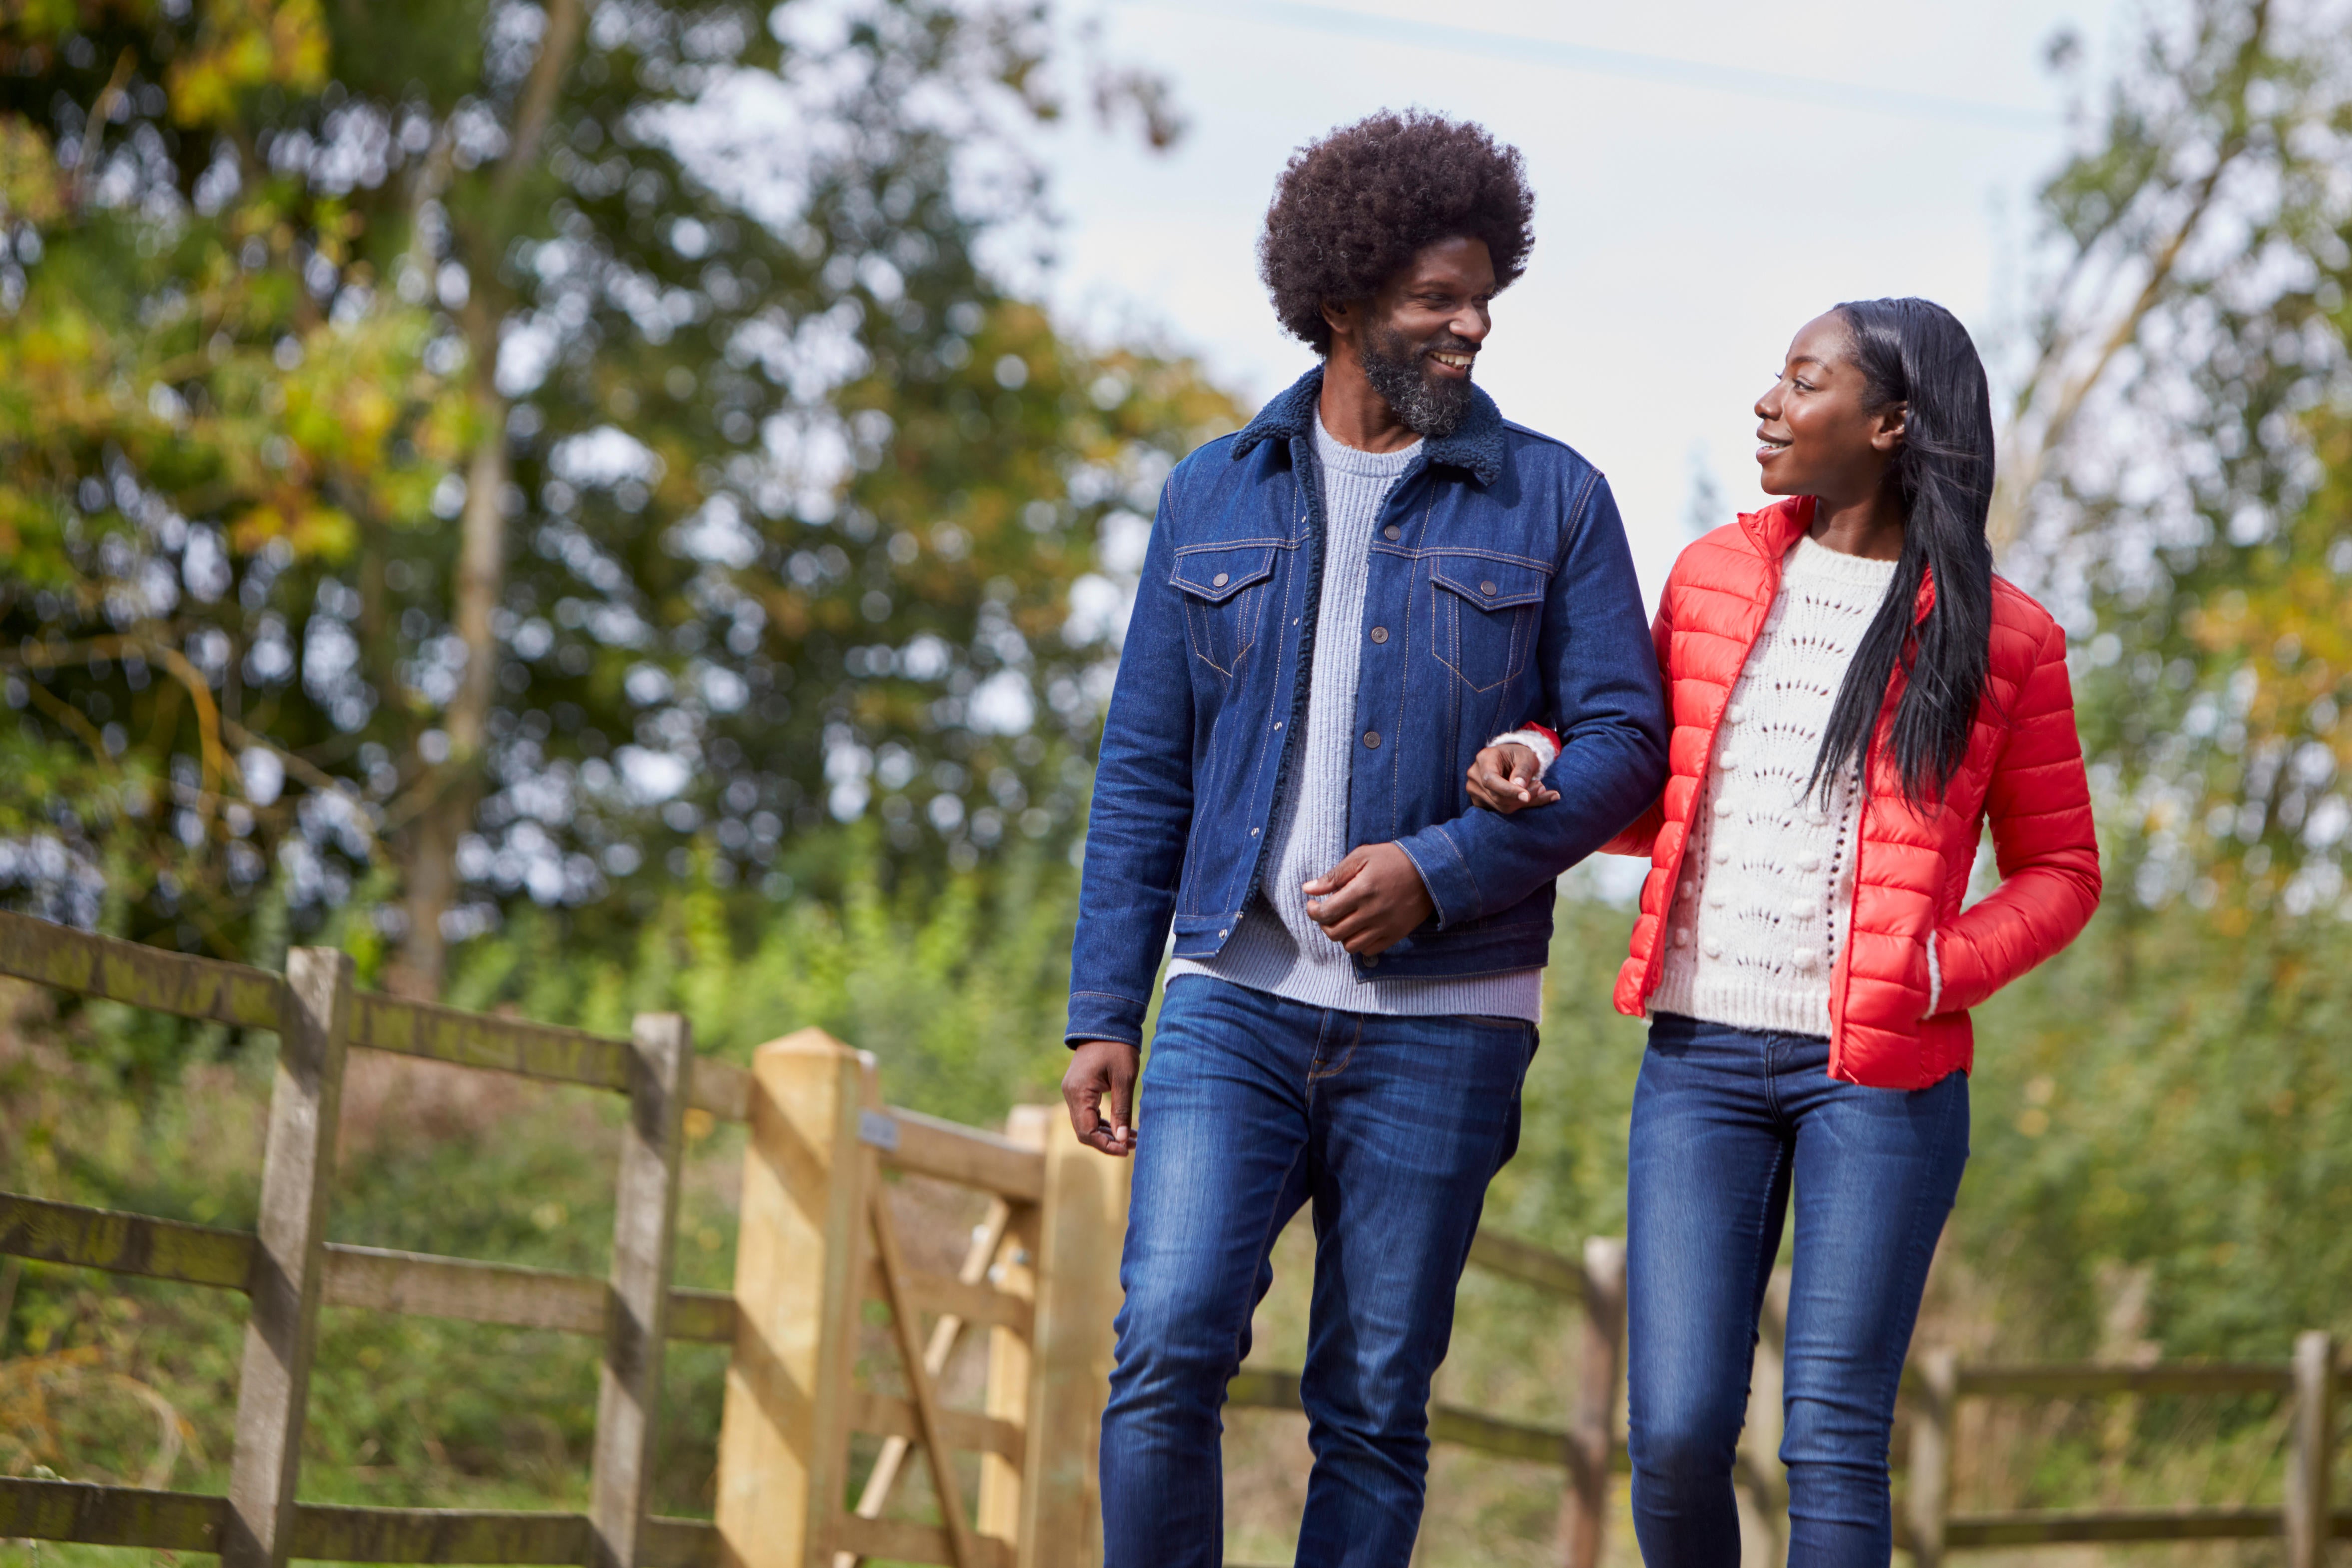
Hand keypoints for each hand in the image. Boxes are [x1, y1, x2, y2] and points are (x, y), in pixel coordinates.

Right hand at [1062, 1039, 1138, 1157]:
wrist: (1106, 1022)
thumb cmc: (1117, 1047)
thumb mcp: (1124, 1079)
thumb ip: (1122, 1110)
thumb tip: (1122, 1140)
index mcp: (1078, 1092)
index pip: (1086, 1132)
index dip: (1105, 1145)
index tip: (1126, 1150)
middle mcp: (1070, 1094)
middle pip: (1084, 1131)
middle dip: (1108, 1142)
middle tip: (1132, 1145)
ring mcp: (1073, 1092)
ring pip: (1086, 1124)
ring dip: (1107, 1134)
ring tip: (1132, 1139)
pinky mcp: (1079, 1089)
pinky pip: (1088, 1114)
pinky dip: (1103, 1123)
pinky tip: (1122, 1127)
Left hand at [1302, 842, 1434, 955]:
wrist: (1431, 871)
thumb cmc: (1393, 860)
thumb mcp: (1362, 856)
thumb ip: (1334, 875)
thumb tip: (1308, 888)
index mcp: (1361, 891)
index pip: (1327, 913)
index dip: (1313, 911)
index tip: (1313, 904)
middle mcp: (1372, 913)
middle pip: (1335, 932)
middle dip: (1324, 923)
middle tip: (1326, 912)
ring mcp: (1385, 927)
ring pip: (1350, 945)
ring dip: (1341, 935)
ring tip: (1343, 920)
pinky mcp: (1395, 935)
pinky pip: (1369, 950)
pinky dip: (1359, 943)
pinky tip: (1360, 928)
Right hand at [1466, 742, 1557, 813]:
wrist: (1510, 759)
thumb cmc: (1519, 756)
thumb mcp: (1527, 757)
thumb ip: (1523, 770)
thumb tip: (1520, 786)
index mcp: (1484, 758)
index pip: (1490, 780)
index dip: (1508, 790)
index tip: (1526, 797)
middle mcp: (1474, 774)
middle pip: (1497, 796)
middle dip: (1521, 797)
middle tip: (1541, 788)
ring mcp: (1474, 789)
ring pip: (1500, 806)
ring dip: (1522, 802)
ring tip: (1537, 789)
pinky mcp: (1479, 801)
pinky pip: (1500, 810)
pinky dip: (1518, 806)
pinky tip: (1528, 797)